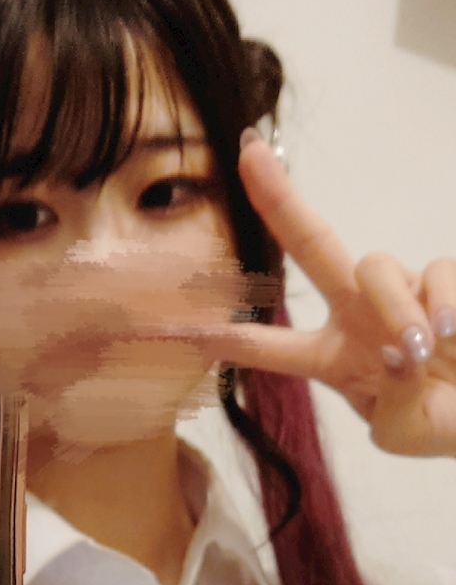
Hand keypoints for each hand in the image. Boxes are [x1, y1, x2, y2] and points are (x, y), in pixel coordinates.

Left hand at [210, 133, 455, 456]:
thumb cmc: (443, 423)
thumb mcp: (402, 432)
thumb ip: (389, 402)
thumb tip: (397, 352)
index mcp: (331, 357)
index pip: (261, 346)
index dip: (213, 337)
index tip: (158, 327)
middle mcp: (357, 315)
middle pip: (311, 243)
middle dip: (279, 198)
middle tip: (248, 152)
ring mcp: (401, 293)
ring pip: (373, 267)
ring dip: (394, 310)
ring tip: (421, 352)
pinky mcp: (444, 281)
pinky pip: (433, 273)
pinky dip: (441, 304)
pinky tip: (451, 335)